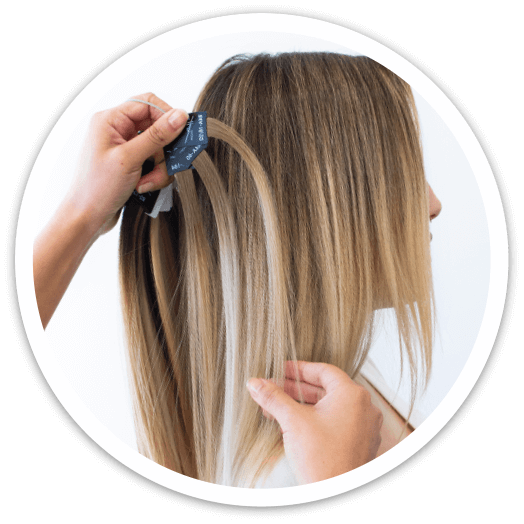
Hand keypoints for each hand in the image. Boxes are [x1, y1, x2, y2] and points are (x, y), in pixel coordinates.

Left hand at [66, 93, 187, 236]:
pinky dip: (154, 176)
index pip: (147, 104)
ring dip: (160, 168)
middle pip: (157, 129)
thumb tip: (179, 116)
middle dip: (164, 152)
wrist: (86, 218)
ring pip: (159, 149)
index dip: (167, 117)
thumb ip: (156, 136)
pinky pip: (154, 163)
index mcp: (110, 120)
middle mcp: (118, 131)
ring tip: (148, 183)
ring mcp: (125, 148)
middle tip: (165, 167)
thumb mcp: (129, 159)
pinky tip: (143, 186)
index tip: (182, 134)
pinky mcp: (131, 164)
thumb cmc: (96, 189)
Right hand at [247, 361, 382, 484]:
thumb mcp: (292, 421)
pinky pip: (335, 422)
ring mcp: (363, 427)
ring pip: (328, 407)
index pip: (323, 371)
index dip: (299, 368)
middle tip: (274, 388)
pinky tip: (292, 425)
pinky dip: (314, 420)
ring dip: (301, 405)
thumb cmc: (323, 461)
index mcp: (352, 395)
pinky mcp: (358, 444)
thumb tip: (256, 383)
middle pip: (325, 389)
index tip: (281, 369)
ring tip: (276, 408)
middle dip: (295, 389)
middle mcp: (363, 408)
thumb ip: (273, 397)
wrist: (335, 496)